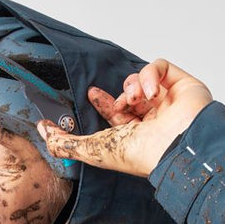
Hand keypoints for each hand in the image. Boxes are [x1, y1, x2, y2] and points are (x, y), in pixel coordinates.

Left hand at [37, 59, 212, 177]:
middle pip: (129, 95)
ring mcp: (169, 102)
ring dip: (131, 86)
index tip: (91, 95)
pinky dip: (150, 75)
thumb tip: (43, 132)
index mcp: (136, 137)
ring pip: (142, 80)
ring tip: (134, 100)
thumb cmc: (141, 156)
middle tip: (101, 93)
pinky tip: (150, 93)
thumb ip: (65, 143)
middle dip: (116, 93)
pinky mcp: (182, 85)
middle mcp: (154, 120)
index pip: (116, 114)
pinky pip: (159, 67)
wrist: (177, 147)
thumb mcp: (92, 151)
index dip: (102, 102)